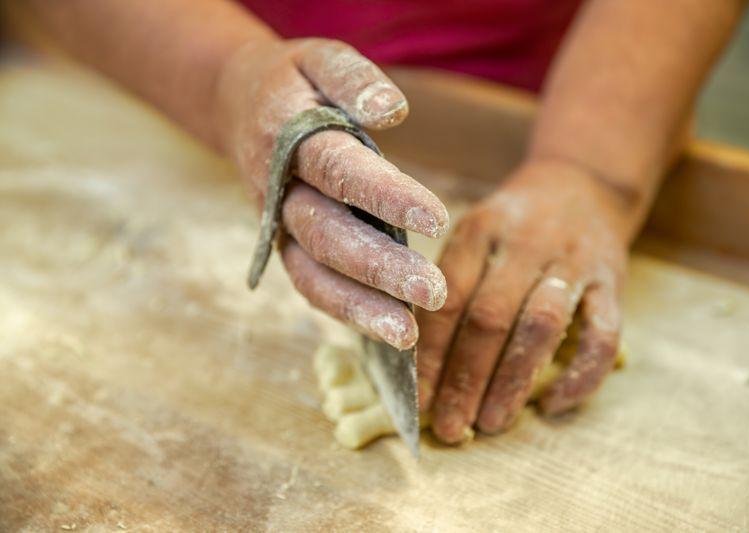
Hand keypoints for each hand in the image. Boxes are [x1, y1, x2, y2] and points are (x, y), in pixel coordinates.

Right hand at [214, 37, 448, 349]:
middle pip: (327, 234)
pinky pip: (310, 286)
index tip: (437, 221)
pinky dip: (345, 311)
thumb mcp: (319, 59)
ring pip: (312, 274)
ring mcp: (277, 226)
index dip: (386, 196)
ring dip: (359, 307)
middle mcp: (278, 189)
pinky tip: (388, 331)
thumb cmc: (294, 83)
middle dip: (380, 267)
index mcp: (287, 137)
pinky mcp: (285, 247)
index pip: (339, 170)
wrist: (239, 106)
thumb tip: (392, 111)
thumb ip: (353, 79)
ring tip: (408, 334)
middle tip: (434, 292)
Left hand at [417, 160, 634, 442]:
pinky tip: (554, 404)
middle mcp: (524, 243)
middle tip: (452, 427)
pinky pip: (604, 335)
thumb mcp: (474, 232)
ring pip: (540, 326)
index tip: (419, 400)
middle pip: (489, 318)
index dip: (430, 353)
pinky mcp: (612, 280)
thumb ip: (451, 282)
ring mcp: (573, 261)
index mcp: (479, 230)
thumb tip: (415, 360)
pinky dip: (581, 375)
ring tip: (491, 422)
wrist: (582, 184)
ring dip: (513, 381)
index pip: (447, 299)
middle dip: (466, 379)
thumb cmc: (513, 225)